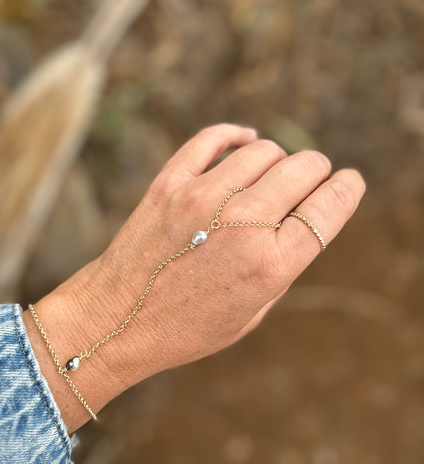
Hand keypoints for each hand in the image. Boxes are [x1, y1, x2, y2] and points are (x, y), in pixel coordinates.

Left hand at [24, 124, 365, 431]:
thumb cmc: (186, 327)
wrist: (116, 322)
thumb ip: (283, 262)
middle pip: (305, 168)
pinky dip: (236, 135)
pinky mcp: (170, 182)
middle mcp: (243, 224)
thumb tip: (302, 214)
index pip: (330, 206)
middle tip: (308, 181)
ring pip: (264, 149)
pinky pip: (214, 138)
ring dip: (276, 159)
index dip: (347, 189)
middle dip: (316, 172)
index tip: (348, 182)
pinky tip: (244, 142)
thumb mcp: (252, 311)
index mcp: (271, 264)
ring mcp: (203, 197)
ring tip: (268, 176)